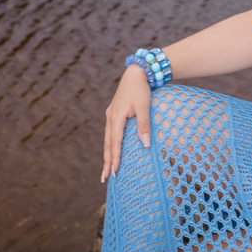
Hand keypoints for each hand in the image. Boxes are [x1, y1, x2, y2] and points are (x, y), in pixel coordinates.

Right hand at [102, 65, 152, 182]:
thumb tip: (145, 145)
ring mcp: (110, 115)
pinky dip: (110, 145)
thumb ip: (144, 126)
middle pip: (107, 144)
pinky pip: (110, 133)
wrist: (136, 73)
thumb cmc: (141, 89)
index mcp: (116, 117)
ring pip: (107, 139)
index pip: (115, 142)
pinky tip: (111, 151)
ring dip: (107, 155)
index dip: (115, 158)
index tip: (115, 172)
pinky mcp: (113, 113)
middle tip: (105, 178)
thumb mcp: (144, 107)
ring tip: (107, 169)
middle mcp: (110, 118)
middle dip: (107, 161)